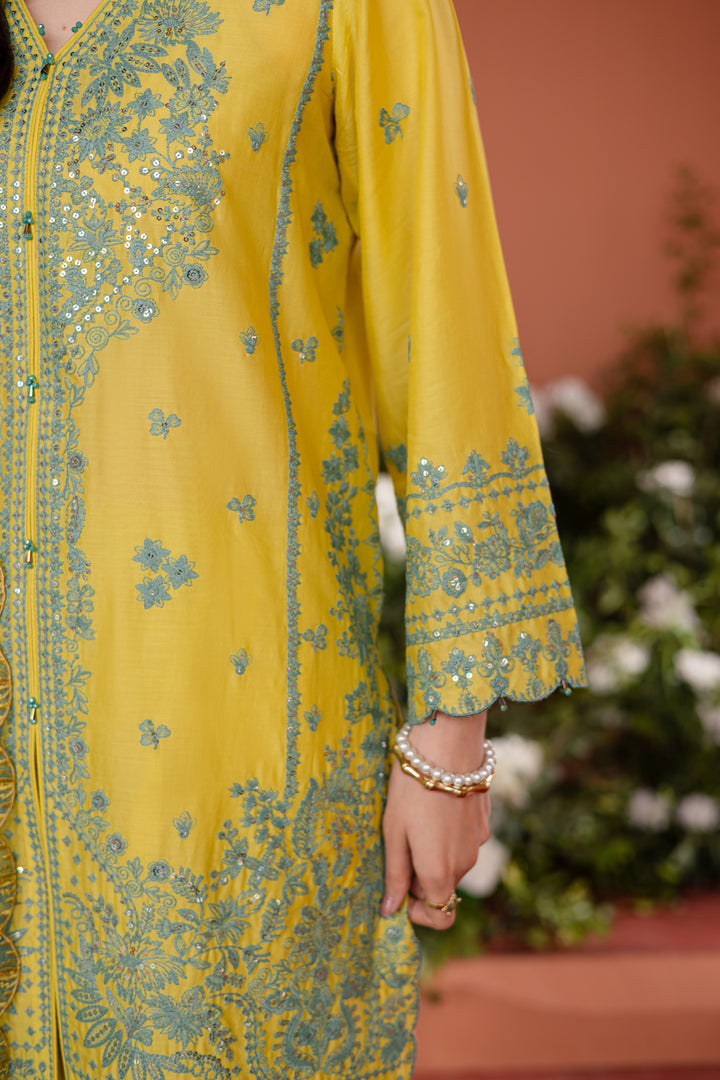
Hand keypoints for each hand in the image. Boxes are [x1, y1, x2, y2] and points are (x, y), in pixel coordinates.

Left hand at [381, 711, 490, 928]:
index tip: (401, 891)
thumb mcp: (393, 831)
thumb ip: (395, 874)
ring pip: (454, 861)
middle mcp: (465, 863)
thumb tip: (390, 909)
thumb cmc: (412, 788)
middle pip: (443, 885)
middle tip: (400, 842)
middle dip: (421, 875)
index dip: (420, 913)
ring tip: (415, 817)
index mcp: (440, 872)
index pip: (441, 918)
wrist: (448, 745)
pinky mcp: (484, 821)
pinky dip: (449, 833)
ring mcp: (479, 842)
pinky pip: (464, 840)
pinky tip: (435, 803)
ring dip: (435, 852)